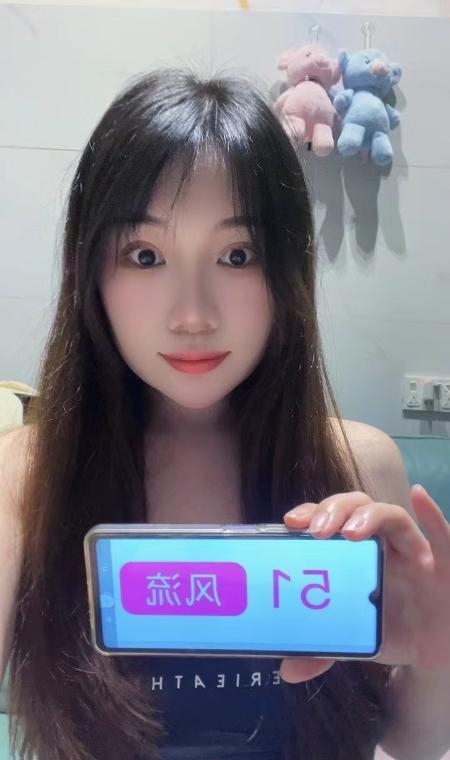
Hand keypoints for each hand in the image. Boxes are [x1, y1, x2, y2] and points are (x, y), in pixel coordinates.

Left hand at [280, 486, 449, 682]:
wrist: (434, 650)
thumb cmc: (391, 629)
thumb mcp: (355, 639)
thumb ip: (324, 652)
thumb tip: (288, 670)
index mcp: (355, 552)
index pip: (331, 519)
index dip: (311, 512)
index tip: (291, 522)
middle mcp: (382, 543)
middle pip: (358, 507)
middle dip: (336, 510)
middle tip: (317, 530)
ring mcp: (413, 550)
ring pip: (392, 516)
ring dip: (370, 516)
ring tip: (351, 532)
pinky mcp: (443, 565)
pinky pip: (441, 537)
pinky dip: (432, 516)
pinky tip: (419, 495)